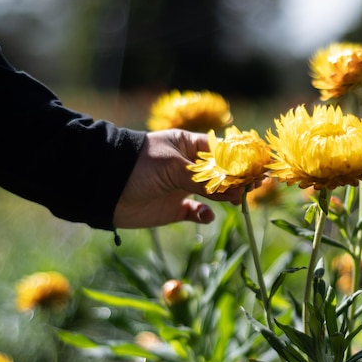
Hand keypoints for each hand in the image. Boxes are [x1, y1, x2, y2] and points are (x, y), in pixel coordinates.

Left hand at [113, 129, 244, 227]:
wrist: (103, 187)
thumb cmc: (138, 165)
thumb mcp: (173, 166)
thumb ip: (203, 179)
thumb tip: (233, 189)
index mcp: (189, 146)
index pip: (222, 150)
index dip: (241, 159)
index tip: (258, 166)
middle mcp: (189, 166)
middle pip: (223, 173)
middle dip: (239, 179)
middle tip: (256, 185)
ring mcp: (183, 187)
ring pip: (215, 193)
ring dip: (227, 196)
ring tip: (236, 201)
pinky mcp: (175, 208)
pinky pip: (197, 212)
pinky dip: (204, 215)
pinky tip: (205, 215)